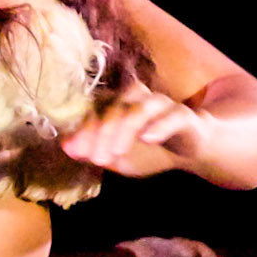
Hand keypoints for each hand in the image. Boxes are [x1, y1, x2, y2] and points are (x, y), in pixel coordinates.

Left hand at [61, 79, 203, 177]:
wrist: (190, 150)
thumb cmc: (149, 150)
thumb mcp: (118, 156)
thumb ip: (94, 151)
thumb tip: (67, 148)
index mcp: (118, 104)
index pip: (96, 110)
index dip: (85, 130)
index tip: (77, 152)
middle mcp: (137, 98)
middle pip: (116, 106)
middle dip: (103, 132)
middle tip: (97, 158)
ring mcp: (161, 104)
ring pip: (141, 107)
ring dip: (126, 127)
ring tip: (118, 151)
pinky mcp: (184, 116)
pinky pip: (173, 115)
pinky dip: (160, 125)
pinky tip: (148, 138)